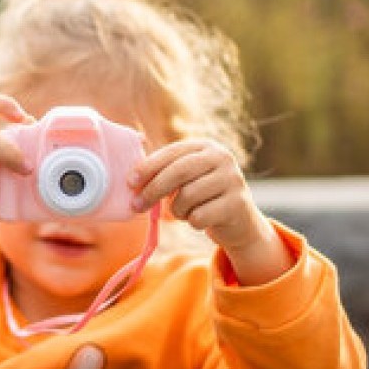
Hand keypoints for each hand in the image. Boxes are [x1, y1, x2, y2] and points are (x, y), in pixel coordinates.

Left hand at [130, 139, 293, 284]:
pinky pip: (199, 216)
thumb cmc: (202, 197)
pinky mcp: (237, 203)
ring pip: (187, 196)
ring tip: (183, 212)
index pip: (172, 152)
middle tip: (137, 205)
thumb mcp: (185, 179)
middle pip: (178, 172)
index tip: (130, 182)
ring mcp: (232, 179)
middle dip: (153, 190)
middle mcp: (222, 157)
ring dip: (177, 210)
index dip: (148, 167)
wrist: (238, 222)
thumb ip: (163, 173)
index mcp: (205, 146)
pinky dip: (192, 222)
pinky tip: (200, 220)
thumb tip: (132, 179)